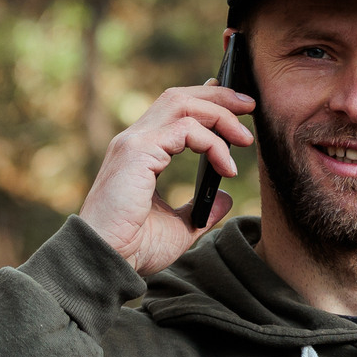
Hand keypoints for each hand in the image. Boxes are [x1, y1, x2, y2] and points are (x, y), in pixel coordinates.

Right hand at [78, 82, 254, 276]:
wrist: (106, 260)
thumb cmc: (133, 247)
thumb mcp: (179, 227)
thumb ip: (202, 209)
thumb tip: (225, 197)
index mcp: (141, 152)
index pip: (174, 109)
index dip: (206, 100)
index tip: (237, 107)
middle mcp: (135, 140)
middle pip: (180, 97)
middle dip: (219, 96)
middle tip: (250, 106)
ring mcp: (134, 142)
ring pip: (182, 104)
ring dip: (220, 114)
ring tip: (244, 138)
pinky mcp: (137, 151)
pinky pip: (186, 129)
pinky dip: (213, 144)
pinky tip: (228, 168)